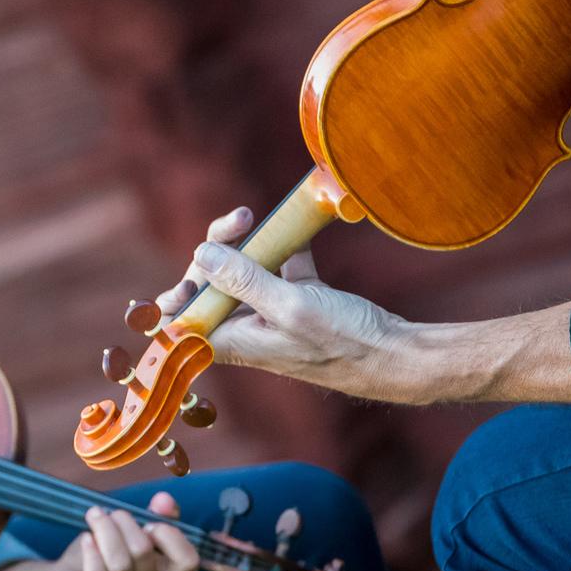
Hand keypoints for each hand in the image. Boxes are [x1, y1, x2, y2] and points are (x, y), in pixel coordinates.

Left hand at [0, 494, 199, 570]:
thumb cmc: (104, 555)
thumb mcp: (132, 533)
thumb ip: (156, 516)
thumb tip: (165, 500)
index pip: (188, 563)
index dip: (172, 536)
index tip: (150, 522)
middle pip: (144, 551)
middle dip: (125, 521)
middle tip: (110, 514)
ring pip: (119, 563)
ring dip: (104, 529)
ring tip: (95, 516)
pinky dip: (92, 554)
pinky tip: (86, 538)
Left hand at [154, 206, 415, 400]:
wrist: (393, 354)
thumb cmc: (343, 341)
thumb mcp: (289, 307)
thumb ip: (244, 281)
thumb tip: (202, 254)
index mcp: (232, 340)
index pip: (181, 323)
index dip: (176, 295)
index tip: (194, 264)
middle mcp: (245, 327)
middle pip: (210, 285)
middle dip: (216, 250)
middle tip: (238, 222)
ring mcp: (271, 310)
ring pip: (241, 271)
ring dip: (244, 241)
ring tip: (250, 216)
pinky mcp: (298, 297)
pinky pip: (278, 264)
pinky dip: (280, 243)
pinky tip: (291, 224)